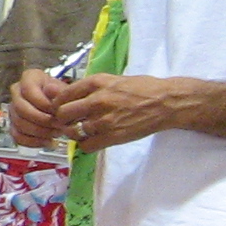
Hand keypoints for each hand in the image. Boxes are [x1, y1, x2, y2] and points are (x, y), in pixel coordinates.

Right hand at [8, 69, 68, 146]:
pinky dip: (33, 142)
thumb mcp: (65, 90)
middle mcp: (17, 92)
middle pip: (21, 109)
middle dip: (41, 120)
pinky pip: (18, 136)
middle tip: (58, 126)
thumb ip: (59, 91)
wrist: (61, 105)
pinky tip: (48, 142)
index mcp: (29, 78)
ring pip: (19, 124)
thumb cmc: (62, 95)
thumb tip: (50, 90)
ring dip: (39, 132)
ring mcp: (13, 109)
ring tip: (56, 133)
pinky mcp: (14, 125)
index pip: (28, 91)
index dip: (43, 104)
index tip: (58, 112)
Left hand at [47, 73, 180, 150]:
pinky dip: (86, 144)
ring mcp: (105, 120)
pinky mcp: (113, 136)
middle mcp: (97, 100)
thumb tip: (58, 90)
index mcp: (96, 83)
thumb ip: (88, 87)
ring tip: (81, 131)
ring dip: (73, 133)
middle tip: (68, 121)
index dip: (58, 104)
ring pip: (73, 131)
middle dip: (62, 119)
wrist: (166, 103)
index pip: (63, 95)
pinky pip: (86, 146)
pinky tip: (92, 139)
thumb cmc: (141, 88)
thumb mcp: (113, 80)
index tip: (62, 108)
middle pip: (63, 114)